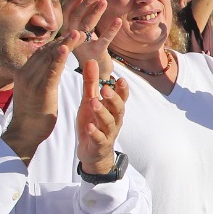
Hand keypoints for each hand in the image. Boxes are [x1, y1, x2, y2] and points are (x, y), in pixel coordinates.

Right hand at [2, 31, 83, 163]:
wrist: (24, 134)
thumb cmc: (32, 114)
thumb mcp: (34, 91)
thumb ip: (39, 78)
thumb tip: (46, 69)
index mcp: (24, 73)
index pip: (41, 53)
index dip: (57, 43)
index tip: (71, 35)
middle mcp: (25, 74)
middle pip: (46, 51)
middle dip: (63, 40)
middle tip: (79, 31)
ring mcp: (31, 81)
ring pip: (49, 58)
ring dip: (65, 44)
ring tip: (78, 34)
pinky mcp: (40, 90)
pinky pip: (51, 71)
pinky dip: (59, 59)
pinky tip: (67, 48)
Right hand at [61, 0, 118, 73]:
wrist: (95, 76)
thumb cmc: (90, 52)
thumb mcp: (83, 36)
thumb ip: (82, 21)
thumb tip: (87, 1)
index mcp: (67, 34)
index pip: (67, 14)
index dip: (74, 1)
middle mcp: (71, 40)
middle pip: (76, 17)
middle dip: (86, 3)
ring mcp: (82, 47)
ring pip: (87, 26)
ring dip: (96, 12)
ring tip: (104, 1)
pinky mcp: (95, 54)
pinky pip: (103, 40)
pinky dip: (111, 29)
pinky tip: (118, 20)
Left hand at [75, 58, 128, 174]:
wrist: (93, 152)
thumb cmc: (93, 123)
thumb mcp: (90, 101)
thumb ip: (91, 83)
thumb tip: (92, 61)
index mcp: (113, 109)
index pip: (122, 97)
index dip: (122, 89)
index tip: (120, 79)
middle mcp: (114, 120)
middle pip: (118, 109)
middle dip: (113, 99)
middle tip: (105, 89)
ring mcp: (107, 133)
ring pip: (109, 123)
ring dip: (102, 113)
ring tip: (94, 103)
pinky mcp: (99, 144)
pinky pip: (99, 138)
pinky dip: (95, 133)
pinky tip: (89, 127)